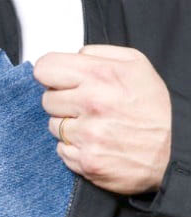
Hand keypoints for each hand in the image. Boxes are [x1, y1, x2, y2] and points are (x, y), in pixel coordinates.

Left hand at [34, 45, 171, 194]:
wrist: (172, 151)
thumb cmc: (154, 108)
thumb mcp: (136, 65)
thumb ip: (99, 54)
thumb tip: (73, 56)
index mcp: (101, 75)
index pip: (45, 68)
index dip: (50, 74)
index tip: (58, 80)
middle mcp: (92, 103)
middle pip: (46, 99)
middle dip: (62, 101)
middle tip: (84, 106)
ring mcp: (87, 135)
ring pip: (53, 126)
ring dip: (68, 126)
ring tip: (94, 126)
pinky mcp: (85, 160)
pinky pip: (61, 150)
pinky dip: (73, 148)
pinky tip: (94, 144)